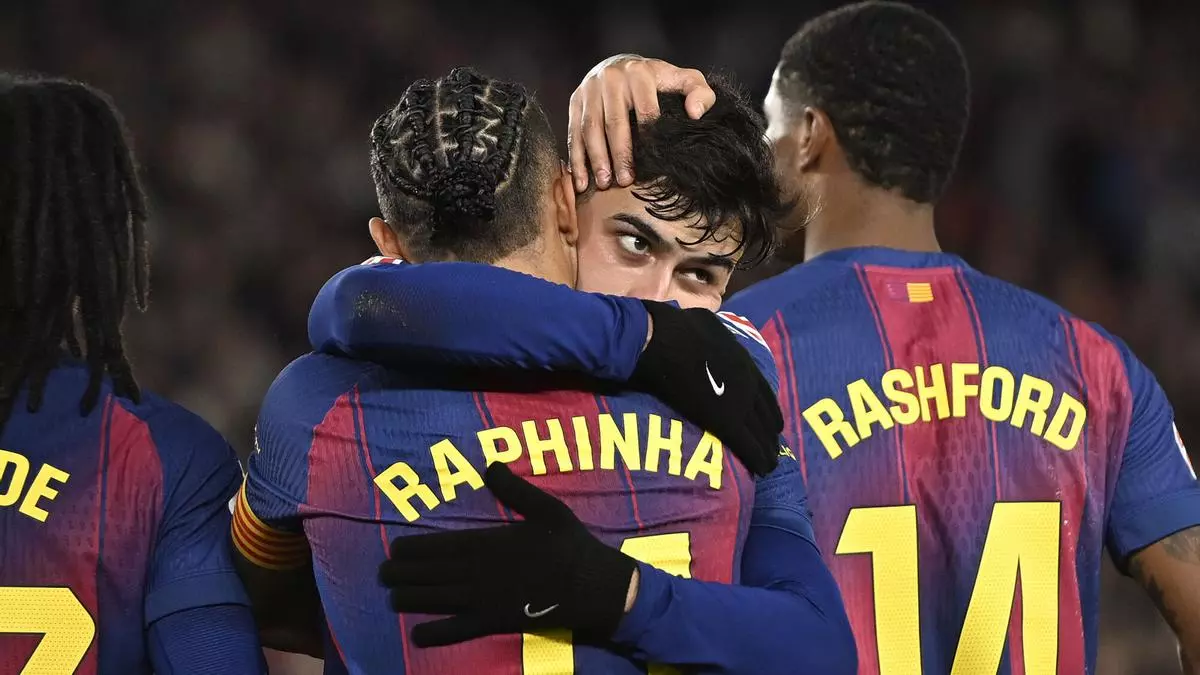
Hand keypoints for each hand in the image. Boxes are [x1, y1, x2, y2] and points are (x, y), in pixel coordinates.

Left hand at [379, 463, 636, 646]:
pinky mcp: (496, 621)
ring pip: (440, 599)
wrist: (593, 586)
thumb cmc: (570, 544)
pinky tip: (419, 635)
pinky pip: (461, 629)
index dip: (415, 549)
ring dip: (413, 599)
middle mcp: (481, 571)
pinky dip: (438, 633)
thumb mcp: (547, 509)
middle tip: (381, 575)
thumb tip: (490, 465)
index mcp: (490, 542)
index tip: (394, 550)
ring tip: (391, 597)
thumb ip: (516, 489)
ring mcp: (486, 598)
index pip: (443, 544)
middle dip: (404, 574)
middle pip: (434, 572)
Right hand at [567, 54, 715, 191]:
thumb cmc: (656, 81)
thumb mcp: (683, 79)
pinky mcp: (575, 101)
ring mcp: (589, 90)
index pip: (645, 110)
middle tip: (625, 181)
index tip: (653, 163)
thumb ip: (700, 93)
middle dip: (620, 154)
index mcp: (639, 73)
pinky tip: (581, 181)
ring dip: (596, 159)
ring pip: (591, 128)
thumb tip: (695, 114)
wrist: (619, 65)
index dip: (649, 139)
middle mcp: (611, 78)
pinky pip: (574, 132)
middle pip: (615, 122)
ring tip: (604, 183)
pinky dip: (577, 159)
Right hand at [630, 301, 782, 475]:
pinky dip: (758, 458)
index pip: (764, 390)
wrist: (660, 341)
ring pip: (761, 431)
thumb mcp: (704, 321)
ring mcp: (738, 401)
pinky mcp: (724, 420)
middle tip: (772, 444)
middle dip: (770, 431)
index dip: (768, 408)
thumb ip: (714, 332)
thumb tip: (709, 330)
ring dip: (767, 447)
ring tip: (770, 461)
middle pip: (766, 412)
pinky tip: (763, 469)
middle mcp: (747, 381)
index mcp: (743, 359)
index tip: (771, 421)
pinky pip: (747, 444)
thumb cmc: (674, 329)